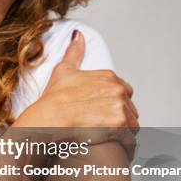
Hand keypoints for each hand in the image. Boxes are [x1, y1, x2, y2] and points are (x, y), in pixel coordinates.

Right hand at [15, 30, 138, 157]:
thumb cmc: (53, 99)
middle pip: (130, 109)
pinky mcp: (119, 125)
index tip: (99, 112)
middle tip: (100, 127)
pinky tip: (109, 144)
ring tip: (105, 137)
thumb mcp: (64, 71)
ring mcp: (120, 106)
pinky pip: (130, 139)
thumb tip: (78, 35)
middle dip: (118, 119)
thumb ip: (74, 52)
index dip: (112, 104)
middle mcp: (117, 89)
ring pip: (132, 125)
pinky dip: (123, 145)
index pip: (123, 93)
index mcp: (108, 76)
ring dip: (122, 133)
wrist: (48, 119)